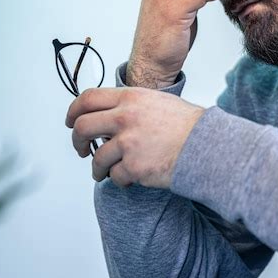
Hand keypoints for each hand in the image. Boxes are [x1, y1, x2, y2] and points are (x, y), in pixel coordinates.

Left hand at [65, 87, 204, 187]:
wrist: (206, 145)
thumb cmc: (186, 125)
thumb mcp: (156, 101)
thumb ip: (130, 105)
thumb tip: (108, 116)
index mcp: (130, 97)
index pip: (88, 99)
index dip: (73, 111)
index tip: (71, 121)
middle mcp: (125, 117)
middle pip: (82, 128)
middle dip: (77, 142)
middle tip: (81, 149)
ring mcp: (128, 143)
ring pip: (97, 158)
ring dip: (97, 168)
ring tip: (103, 172)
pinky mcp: (134, 167)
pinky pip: (115, 177)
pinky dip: (120, 179)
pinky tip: (130, 177)